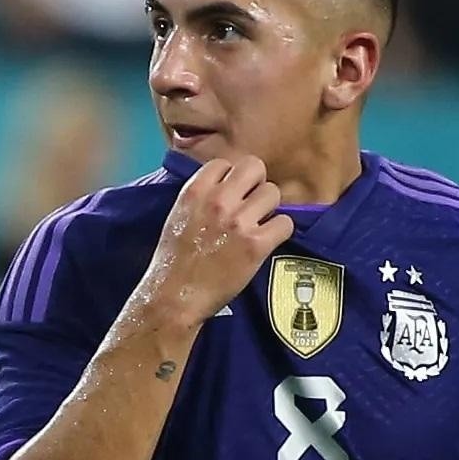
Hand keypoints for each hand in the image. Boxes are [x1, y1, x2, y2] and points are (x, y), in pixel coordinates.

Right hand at [142, 157, 291, 328]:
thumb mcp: (178, 215)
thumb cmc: (173, 260)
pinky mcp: (256, 245)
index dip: (231, 177)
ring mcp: (239, 222)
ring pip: (273, 193)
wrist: (175, 296)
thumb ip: (200, 196)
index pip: (224, 163)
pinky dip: (280, 231)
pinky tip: (268, 240)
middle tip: (252, 203)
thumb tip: (223, 187)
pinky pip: (286, 223)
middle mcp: (219, 201)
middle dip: (256, 183)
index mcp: (195, 191)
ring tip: (260, 224)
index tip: (231, 193)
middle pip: (254, 167)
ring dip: (269, 208)